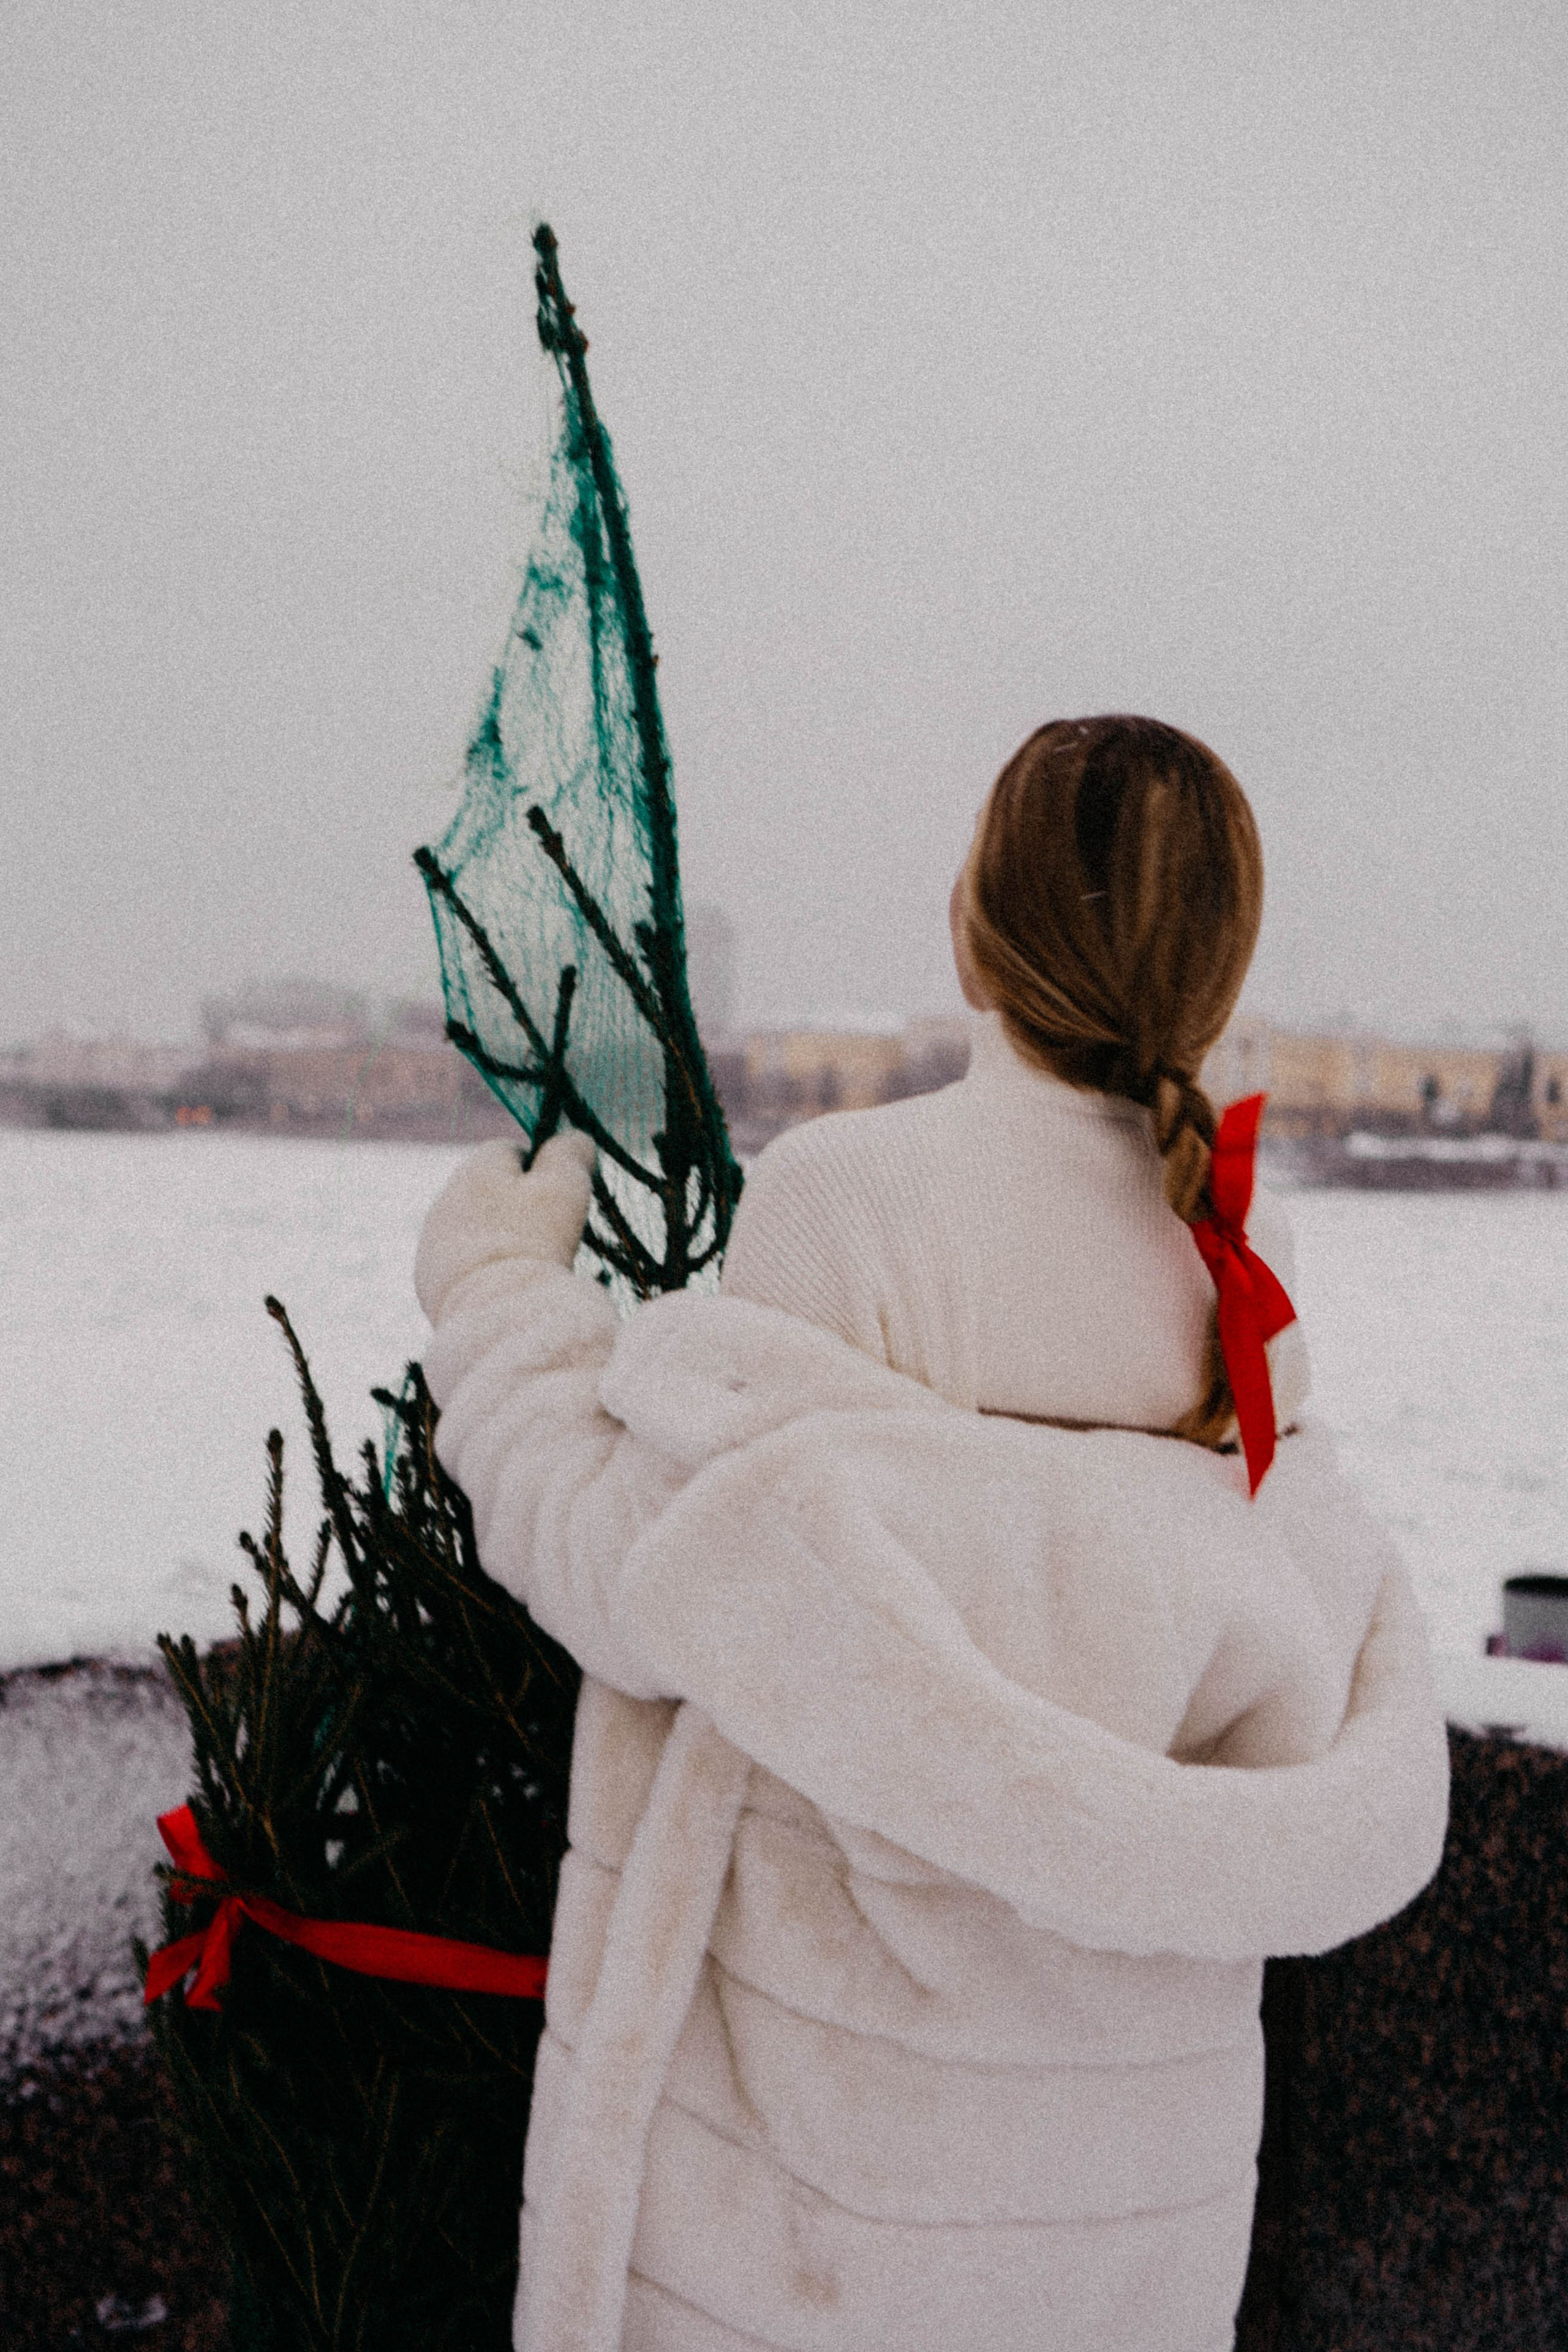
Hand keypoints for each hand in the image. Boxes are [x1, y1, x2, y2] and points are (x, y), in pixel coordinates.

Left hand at [415, 1131, 596, 1321]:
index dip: (542, 1171)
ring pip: (475, 1227)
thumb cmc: (536, 1241)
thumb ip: (571, 1152)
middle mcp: (446, 1198)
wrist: (495, 1311)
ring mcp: (432, 1240)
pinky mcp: (428, 1278)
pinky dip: (482, 1269)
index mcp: (476, 1168)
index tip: (560, 1199)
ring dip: (499, 1237)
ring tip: (528, 1263)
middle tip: (550, 1234)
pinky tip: (503, 1285)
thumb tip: (575, 1138)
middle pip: (490, 1191)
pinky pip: (462, 1263)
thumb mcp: (566, 1186)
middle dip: (518, 1206)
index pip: (511, 1151)